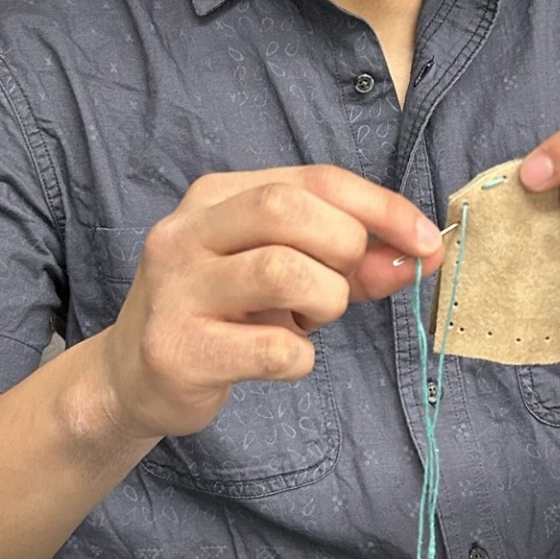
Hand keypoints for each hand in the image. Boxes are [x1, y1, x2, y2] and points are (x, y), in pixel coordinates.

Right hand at [95, 166, 442, 440]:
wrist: (134, 379)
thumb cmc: (224, 315)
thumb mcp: (285, 274)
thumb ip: (351, 262)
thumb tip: (421, 255)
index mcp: (215, 197)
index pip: (314, 179)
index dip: (381, 207)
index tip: (426, 240)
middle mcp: (186, 233)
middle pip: (287, 209)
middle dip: (344, 246)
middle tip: (344, 286)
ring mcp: (176, 291)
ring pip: (281, 271)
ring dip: (325, 301)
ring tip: (310, 320)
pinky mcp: (178, 350)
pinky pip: (271, 347)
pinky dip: (299, 357)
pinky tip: (282, 358)